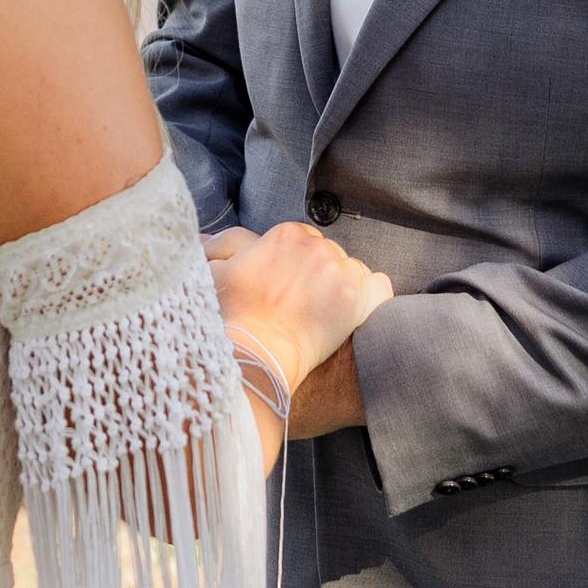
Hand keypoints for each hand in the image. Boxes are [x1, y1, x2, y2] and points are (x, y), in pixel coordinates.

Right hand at [203, 222, 391, 400]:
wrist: (253, 353)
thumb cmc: (230, 316)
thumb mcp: (216, 272)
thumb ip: (223, 248)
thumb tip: (207, 240)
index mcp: (287, 233)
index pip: (303, 243)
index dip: (294, 267)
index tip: (285, 289)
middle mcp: (318, 245)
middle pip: (328, 256)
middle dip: (317, 277)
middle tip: (299, 306)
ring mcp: (341, 270)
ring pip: (353, 271)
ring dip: (341, 289)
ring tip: (320, 315)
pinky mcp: (359, 298)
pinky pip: (380, 287)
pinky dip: (371, 299)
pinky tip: (352, 314)